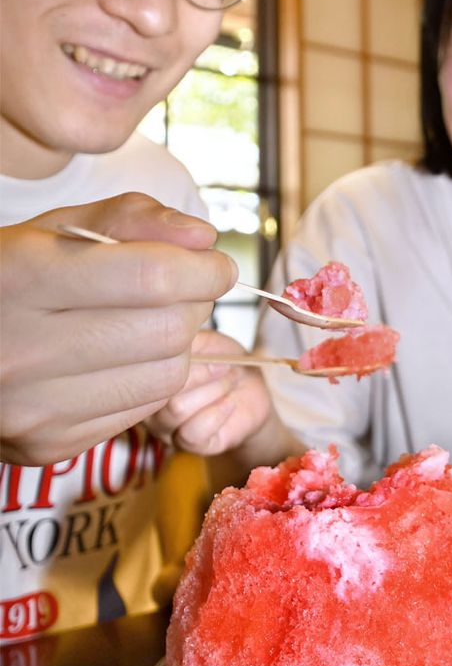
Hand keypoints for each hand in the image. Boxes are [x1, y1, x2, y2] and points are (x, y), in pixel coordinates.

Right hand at [0, 194, 236, 466]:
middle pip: (168, 330)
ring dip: (178, 346)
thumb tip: (204, 239)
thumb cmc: (5, 281)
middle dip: (193, 305)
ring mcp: (33, 407)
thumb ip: (130, 220)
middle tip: (181, 292)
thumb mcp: (51, 230)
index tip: (217, 264)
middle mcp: (21, 349)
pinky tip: (122, 361)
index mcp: (20, 277)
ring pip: (167, 376)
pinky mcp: (47, 445)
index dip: (204, 269)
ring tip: (149, 325)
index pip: (153, 277)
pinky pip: (142, 411)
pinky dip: (149, 381)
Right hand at [146, 330, 273, 456]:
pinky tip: (230, 403)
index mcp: (146, 375)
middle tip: (225, 366)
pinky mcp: (189, 446)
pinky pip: (193, 432)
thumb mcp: (208, 342)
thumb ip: (186, 340)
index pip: (145, 365)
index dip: (179, 354)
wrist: (253, 393)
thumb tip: (173, 337)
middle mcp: (147, 404)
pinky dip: (218, 412)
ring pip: (176, 408)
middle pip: (161, 386)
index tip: (208, 350)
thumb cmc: (226, 364)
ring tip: (229, 381)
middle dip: (202, 372)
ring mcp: (165, 428)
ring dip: (213, 389)